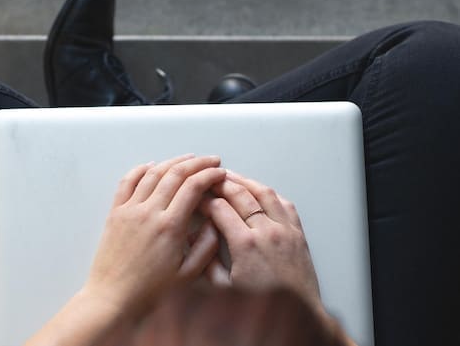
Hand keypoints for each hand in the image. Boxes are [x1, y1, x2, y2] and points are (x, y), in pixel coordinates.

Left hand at [83, 154, 226, 316]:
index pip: (193, 187)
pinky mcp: (115, 212)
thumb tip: (215, 222)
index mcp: (170, 226)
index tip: (220, 172)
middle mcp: (149, 212)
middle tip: (211, 160)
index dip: (210, 175)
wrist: (113, 297)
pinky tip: (152, 165)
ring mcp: (130, 209)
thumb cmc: (149, 290)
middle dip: (197, 163)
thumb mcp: (187, 274)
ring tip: (188, 158)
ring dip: (173, 161)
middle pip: (176, 174)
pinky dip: (140, 169)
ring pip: (153, 173)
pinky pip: (127, 182)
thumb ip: (206, 246)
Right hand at [201, 171, 321, 310]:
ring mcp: (286, 231)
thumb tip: (197, 240)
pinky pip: (284, 203)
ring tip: (231, 177)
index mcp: (246, 245)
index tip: (196, 198)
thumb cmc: (262, 307)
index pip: (220, 209)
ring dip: (245, 181)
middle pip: (240, 194)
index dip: (205, 200)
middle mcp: (267, 233)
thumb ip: (208, 261)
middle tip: (210, 180)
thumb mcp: (224, 290)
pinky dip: (269, 194)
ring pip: (264, 193)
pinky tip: (260, 192)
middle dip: (222, 183)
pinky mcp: (298, 234)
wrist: (298, 317)